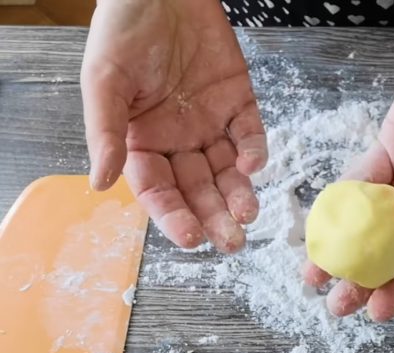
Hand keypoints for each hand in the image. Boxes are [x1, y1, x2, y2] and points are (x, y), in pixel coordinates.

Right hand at [81, 0, 266, 252]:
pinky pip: (250, 134)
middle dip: (214, 216)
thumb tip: (98, 183)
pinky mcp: (239, 103)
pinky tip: (254, 165)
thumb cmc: (123, 31)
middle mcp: (178, 140)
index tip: (190, 237)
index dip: (173, 215)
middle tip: (232, 242)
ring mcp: (211, 123)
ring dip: (239, 194)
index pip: (158, 190)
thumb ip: (106, 132)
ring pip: (228, 171)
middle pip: (198, 189)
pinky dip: (255, 151)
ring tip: (249, 216)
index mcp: (141, 141)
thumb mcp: (104, 80)